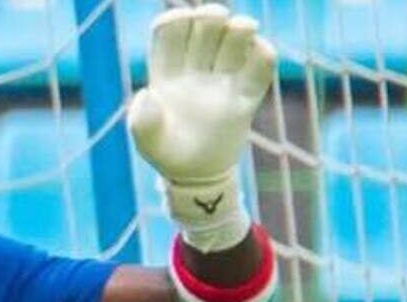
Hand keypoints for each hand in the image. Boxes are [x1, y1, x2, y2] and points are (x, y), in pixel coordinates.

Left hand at [128, 4, 276, 250]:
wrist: (197, 179)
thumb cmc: (167, 157)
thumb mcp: (147, 143)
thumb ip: (141, 121)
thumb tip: (148, 94)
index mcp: (167, 72)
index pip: (170, 31)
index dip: (176, 20)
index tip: (182, 22)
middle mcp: (195, 70)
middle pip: (204, 27)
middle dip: (211, 15)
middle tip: (218, 18)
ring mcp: (222, 81)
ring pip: (234, 40)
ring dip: (240, 27)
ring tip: (245, 28)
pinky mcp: (246, 97)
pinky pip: (260, 68)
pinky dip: (264, 54)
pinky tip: (261, 51)